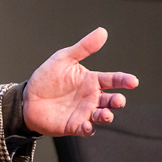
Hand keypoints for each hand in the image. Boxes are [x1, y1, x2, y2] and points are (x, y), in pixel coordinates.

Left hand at [23, 27, 138, 136]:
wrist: (28, 98)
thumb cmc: (47, 78)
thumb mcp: (64, 59)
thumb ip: (84, 48)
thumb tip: (102, 31)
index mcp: (91, 81)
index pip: (112, 80)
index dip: (123, 80)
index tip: (133, 81)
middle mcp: (92, 98)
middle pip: (111, 101)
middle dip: (117, 101)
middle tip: (118, 100)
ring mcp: (85, 112)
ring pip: (103, 116)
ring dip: (107, 116)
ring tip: (106, 114)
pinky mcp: (75, 125)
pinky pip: (86, 130)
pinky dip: (89, 129)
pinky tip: (87, 125)